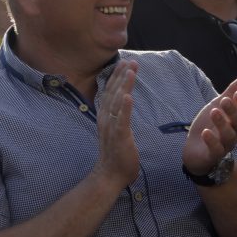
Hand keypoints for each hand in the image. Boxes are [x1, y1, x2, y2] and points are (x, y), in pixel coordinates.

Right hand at [93, 60, 139, 185]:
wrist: (109, 175)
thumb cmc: (116, 153)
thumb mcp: (116, 129)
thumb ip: (119, 115)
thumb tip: (124, 102)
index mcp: (105, 116)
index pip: (111, 92)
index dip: (117, 77)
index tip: (124, 63)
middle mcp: (106, 119)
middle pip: (113, 93)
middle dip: (122, 76)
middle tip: (131, 61)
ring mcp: (111, 128)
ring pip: (117, 103)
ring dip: (123, 86)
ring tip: (130, 71)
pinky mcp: (119, 138)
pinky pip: (121, 121)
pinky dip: (124, 108)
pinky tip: (128, 97)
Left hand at [182, 75, 236, 174]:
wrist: (195, 148)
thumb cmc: (210, 124)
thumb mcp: (218, 105)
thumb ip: (232, 91)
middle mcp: (234, 133)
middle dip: (233, 111)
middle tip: (224, 100)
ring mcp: (224, 145)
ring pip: (229, 136)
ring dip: (222, 123)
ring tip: (213, 112)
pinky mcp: (212, 155)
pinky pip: (216, 150)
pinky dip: (212, 141)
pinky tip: (206, 132)